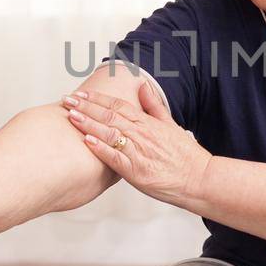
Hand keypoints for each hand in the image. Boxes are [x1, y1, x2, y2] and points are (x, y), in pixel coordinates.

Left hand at [62, 79, 211, 208]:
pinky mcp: (137, 172)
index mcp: (148, 123)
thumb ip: (154, 105)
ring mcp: (139, 152)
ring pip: (110, 134)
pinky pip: (116, 158)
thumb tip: (142, 86)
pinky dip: (101, 149)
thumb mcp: (171, 124)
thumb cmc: (186, 156)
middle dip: (86, 107)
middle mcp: (142, 135)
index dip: (97, 99)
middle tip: (67, 100)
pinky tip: (87, 141)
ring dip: (89, 124)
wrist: (199, 179)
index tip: (80, 94)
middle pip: (109, 116)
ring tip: (71, 116)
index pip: (118, 106)